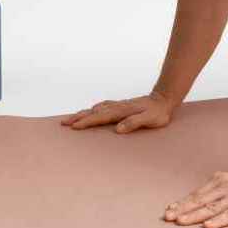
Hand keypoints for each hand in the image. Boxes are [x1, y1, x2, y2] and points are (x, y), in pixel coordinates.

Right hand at [60, 90, 175, 133]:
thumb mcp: (150, 119)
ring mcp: (118, 105)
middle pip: (93, 112)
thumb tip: (118, 129)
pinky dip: (93, 109)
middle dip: (78, 117)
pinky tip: (92, 110)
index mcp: (121, 111)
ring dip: (83, 113)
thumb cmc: (158, 112)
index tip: (74, 127)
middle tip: (63, 123)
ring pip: (96, 109)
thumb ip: (134, 123)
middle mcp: (117, 107)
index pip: (100, 117)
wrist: (164, 98)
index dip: (86, 122)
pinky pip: (103, 107)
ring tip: (71, 119)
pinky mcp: (121, 106)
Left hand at [163, 171, 227, 227]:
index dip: (183, 202)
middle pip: (200, 200)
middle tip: (168, 217)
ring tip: (181, 221)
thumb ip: (217, 188)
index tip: (170, 210)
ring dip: (194, 215)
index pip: (198, 193)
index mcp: (220, 180)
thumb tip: (199, 197)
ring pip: (211, 208)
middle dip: (183, 209)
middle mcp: (226, 187)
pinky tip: (208, 225)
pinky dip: (218, 220)